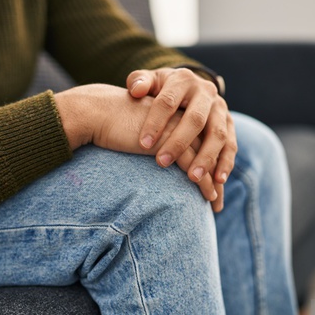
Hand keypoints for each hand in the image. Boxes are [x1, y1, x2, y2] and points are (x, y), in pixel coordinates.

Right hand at [54, 84, 220, 208]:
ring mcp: (178, 125)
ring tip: (213, 202)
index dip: (211, 164)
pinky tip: (206, 195)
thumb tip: (160, 164)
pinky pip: (192, 161)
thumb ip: (155, 143)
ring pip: (205, 155)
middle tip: (218, 202)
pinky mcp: (168, 136)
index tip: (214, 188)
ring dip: (211, 181)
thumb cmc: (114, 125)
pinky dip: (201, 179)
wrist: (97, 112)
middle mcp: (184, 115)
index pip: (204, 140)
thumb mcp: (142, 133)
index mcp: (180, 112)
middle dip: (217, 176)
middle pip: (210, 148)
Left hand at [126, 68, 236, 203]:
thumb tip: (136, 90)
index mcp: (183, 80)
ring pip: (217, 134)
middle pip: (195, 119)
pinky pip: (231, 145)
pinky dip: (226, 163)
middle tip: (162, 163)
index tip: (143, 144)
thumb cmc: (159, 90)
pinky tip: (217, 181)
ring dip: (206, 157)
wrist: (187, 88)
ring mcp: (221, 108)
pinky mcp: (230, 124)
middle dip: (179, 143)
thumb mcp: (149, 81)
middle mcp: (206, 92)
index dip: (155, 122)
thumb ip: (139, 82)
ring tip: (193, 178)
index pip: (168, 102)